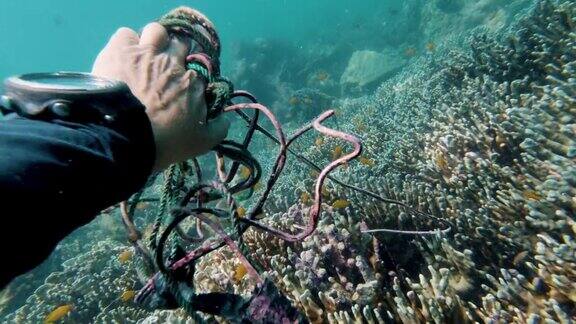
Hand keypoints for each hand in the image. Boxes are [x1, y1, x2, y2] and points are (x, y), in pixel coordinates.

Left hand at [92, 23, 228, 171]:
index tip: (182, 91)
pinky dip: (126, 44)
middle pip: (180, 46)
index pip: (197, 73)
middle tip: (165, 70)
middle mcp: (173, 63)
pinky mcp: (121, 50)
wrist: (125, 137)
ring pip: (157, 32)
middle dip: (175, 54)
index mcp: (193, 83)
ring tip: (145, 56)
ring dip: (154, 41)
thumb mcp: (201, 143)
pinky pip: (126, 34)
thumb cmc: (165, 143)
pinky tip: (123, 58)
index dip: (190, 80)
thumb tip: (225, 118)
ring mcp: (147, 53)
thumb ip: (218, 129)